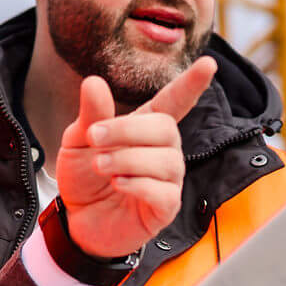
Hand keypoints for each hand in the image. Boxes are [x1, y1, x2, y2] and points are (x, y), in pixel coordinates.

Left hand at [56, 59, 216, 257]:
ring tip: (100, 166)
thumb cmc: (84, 178)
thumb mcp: (78, 141)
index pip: (175, 101)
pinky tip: (117, 184)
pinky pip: (164, 191)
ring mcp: (168, 180)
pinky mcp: (166, 207)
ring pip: (165, 160)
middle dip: (126, 130)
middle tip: (95, 139)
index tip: (209, 63)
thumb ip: (90, 115)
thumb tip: (94, 82)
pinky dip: (137, 184)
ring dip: (127, 159)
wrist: (76, 222)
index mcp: (145, 128)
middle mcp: (164, 151)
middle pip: (165, 128)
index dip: (191, 84)